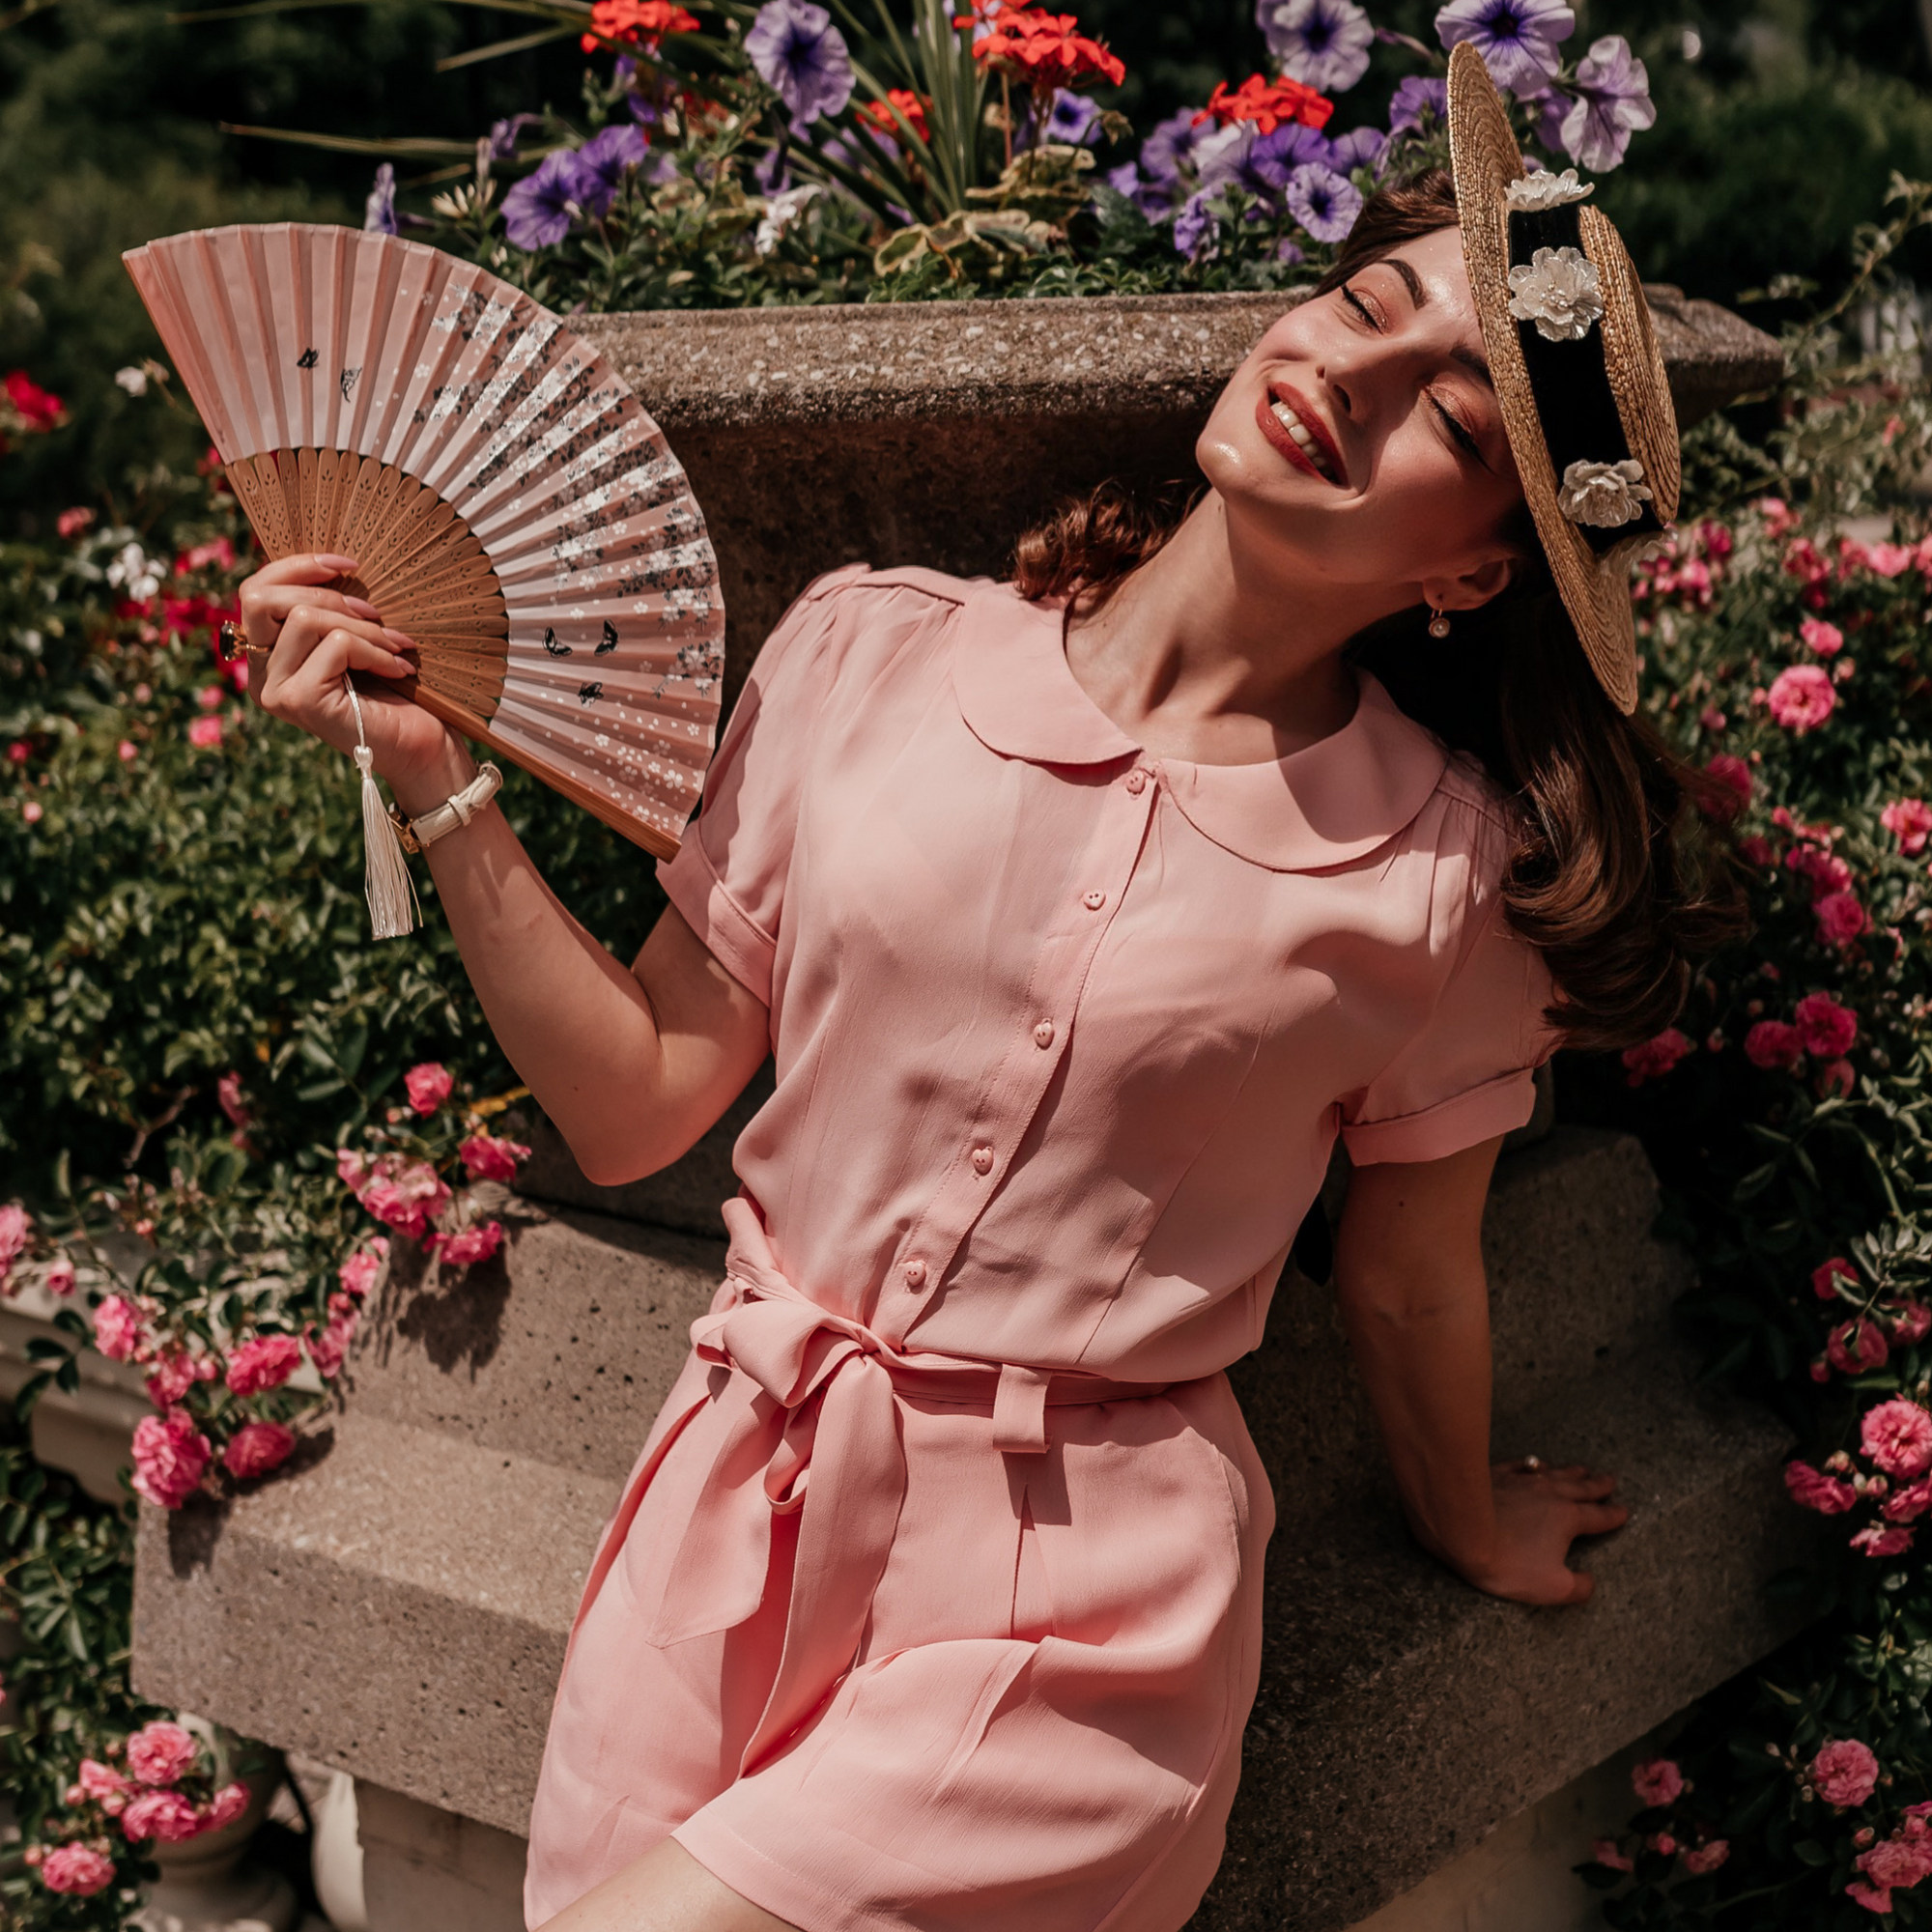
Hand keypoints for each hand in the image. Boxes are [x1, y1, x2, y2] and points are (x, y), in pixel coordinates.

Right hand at [242, 554, 463, 798]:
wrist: (422, 748)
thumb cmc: (394, 692)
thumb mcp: (354, 638)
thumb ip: (328, 609)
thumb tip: (332, 561)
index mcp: (268, 655)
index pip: (254, 592)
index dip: (295, 566)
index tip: (348, 563)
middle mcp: (261, 674)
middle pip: (263, 598)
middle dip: (330, 595)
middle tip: (376, 615)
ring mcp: (275, 690)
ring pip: (305, 618)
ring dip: (362, 627)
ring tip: (395, 647)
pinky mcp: (299, 700)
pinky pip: (336, 645)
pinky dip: (374, 651)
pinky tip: (398, 670)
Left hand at [1449, 1460, 1629, 1606]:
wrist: (1461, 1528)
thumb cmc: (1508, 1562)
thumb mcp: (1552, 1587)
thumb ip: (1579, 1587)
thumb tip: (1590, 1582)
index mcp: (1567, 1519)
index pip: (1597, 1517)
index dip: (1613, 1516)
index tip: (1625, 1511)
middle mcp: (1549, 1494)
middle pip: (1580, 1488)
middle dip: (1597, 1486)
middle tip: (1610, 1479)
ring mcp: (1521, 1481)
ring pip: (1553, 1473)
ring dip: (1571, 1472)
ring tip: (1582, 1468)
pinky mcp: (1495, 1474)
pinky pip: (1521, 1465)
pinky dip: (1533, 1465)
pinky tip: (1534, 1464)